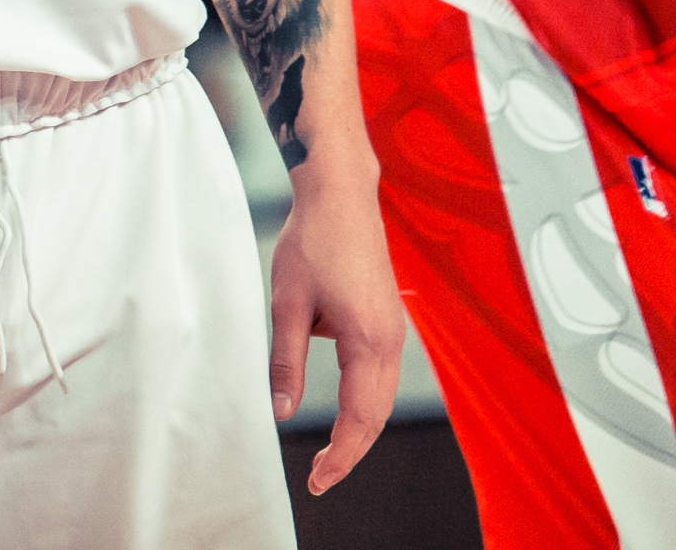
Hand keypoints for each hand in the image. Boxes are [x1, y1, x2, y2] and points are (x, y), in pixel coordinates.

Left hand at [268, 169, 404, 494]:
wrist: (341, 194)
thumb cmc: (314, 241)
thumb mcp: (286, 304)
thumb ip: (286, 362)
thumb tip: (282, 411)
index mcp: (368, 341)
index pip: (359, 418)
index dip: (340, 456)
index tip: (318, 481)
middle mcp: (391, 339)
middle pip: (377, 414)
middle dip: (351, 450)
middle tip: (320, 476)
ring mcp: (393, 328)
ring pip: (382, 396)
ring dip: (359, 426)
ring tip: (328, 452)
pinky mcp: (386, 318)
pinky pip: (380, 373)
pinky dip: (363, 398)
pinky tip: (339, 402)